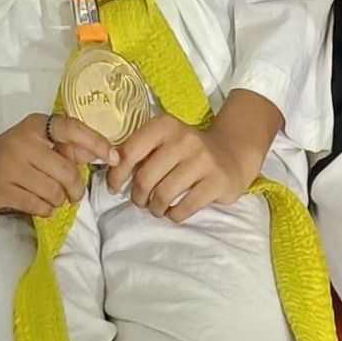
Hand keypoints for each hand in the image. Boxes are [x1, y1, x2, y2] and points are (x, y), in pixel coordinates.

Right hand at [0, 107, 100, 218]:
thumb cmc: (14, 152)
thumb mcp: (38, 142)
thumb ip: (67, 147)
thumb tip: (105, 154)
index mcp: (36, 125)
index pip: (71, 128)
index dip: (95, 142)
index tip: (113, 156)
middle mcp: (23, 142)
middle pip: (66, 172)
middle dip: (76, 188)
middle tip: (73, 194)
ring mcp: (10, 166)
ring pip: (54, 192)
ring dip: (58, 200)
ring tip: (51, 197)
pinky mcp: (1, 188)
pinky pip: (39, 206)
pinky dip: (45, 209)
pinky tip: (39, 204)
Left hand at [106, 107, 262, 221]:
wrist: (230, 154)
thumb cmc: (187, 151)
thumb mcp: (164, 141)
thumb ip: (141, 150)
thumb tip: (111, 166)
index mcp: (165, 125)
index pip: (130, 151)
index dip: (117, 173)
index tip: (114, 187)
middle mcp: (184, 138)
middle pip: (145, 177)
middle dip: (138, 196)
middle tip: (141, 201)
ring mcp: (203, 159)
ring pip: (164, 194)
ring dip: (155, 208)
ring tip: (157, 208)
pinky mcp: (217, 181)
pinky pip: (185, 207)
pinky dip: (174, 215)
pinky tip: (173, 212)